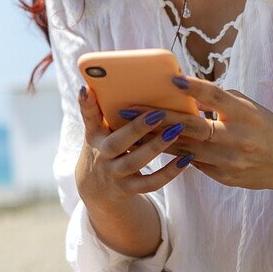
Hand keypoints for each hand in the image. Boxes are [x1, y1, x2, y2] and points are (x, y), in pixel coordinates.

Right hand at [74, 85, 193, 209]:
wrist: (97, 189)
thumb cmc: (105, 147)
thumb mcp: (99, 130)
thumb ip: (105, 110)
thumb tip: (110, 82)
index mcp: (94, 135)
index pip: (89, 117)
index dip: (86, 104)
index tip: (87, 88)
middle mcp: (102, 156)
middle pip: (116, 143)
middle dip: (137, 128)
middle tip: (158, 113)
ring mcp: (114, 174)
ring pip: (135, 163)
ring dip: (156, 147)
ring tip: (176, 130)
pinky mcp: (129, 189)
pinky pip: (150, 183)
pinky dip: (169, 172)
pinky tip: (186, 159)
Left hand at [128, 76, 272, 197]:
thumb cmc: (264, 126)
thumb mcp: (247, 107)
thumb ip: (218, 101)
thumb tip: (182, 92)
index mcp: (246, 115)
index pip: (218, 98)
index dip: (196, 89)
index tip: (173, 79)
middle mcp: (238, 139)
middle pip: (192, 127)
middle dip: (157, 119)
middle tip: (127, 110)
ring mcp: (230, 162)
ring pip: (185, 149)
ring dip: (154, 139)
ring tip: (127, 130)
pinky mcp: (224, 177)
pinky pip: (192, 163)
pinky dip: (170, 154)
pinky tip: (147, 148)